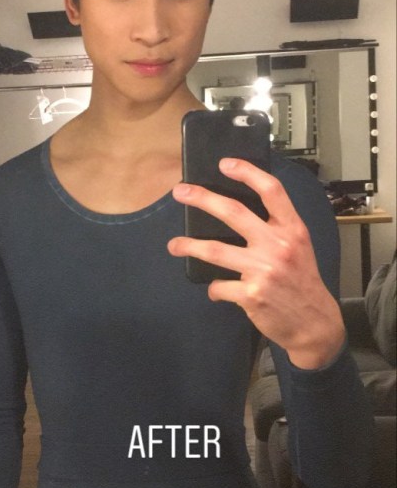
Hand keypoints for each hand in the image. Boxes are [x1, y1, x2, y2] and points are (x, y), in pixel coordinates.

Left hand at [167, 158, 344, 368]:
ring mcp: (263, 270)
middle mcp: (279, 246)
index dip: (247, 173)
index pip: (271, 191)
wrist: (314, 324)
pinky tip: (215, 289)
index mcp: (293, 230)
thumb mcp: (299, 247)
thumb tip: (236, 211)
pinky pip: (219, 286)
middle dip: (202, 198)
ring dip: (188, 246)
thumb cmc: (302, 281)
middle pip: (234, 212)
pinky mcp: (251, 295)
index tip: (225, 164)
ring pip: (215, 250)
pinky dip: (214, 288)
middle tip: (180, 192)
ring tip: (174, 245)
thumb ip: (275, 228)